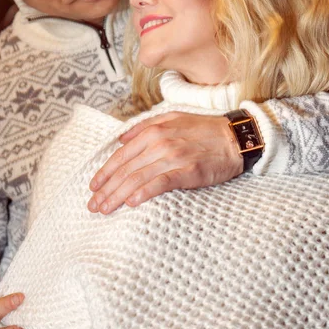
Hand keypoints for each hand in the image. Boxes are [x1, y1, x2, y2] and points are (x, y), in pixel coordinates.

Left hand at [88, 112, 242, 213]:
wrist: (236, 138)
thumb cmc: (204, 130)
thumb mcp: (172, 118)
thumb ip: (144, 126)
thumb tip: (121, 139)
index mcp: (154, 131)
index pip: (121, 155)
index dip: (104, 173)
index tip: (93, 187)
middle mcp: (160, 143)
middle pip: (126, 170)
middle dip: (106, 189)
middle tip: (93, 206)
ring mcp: (173, 157)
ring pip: (137, 178)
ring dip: (117, 196)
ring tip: (104, 209)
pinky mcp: (187, 171)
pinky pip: (160, 183)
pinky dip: (143, 193)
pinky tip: (130, 203)